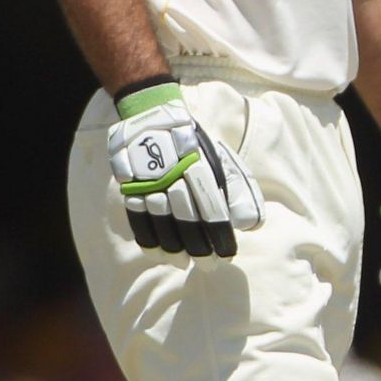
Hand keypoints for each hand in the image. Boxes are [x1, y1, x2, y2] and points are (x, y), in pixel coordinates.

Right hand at [106, 81, 263, 257]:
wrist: (154, 114)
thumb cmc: (195, 143)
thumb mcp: (222, 158)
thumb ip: (238, 191)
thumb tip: (251, 224)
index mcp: (198, 166)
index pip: (212, 209)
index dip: (219, 234)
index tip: (228, 254)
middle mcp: (172, 175)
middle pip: (187, 219)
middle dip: (200, 246)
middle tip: (211, 265)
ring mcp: (148, 181)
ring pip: (162, 223)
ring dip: (176, 248)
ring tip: (187, 263)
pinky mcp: (129, 186)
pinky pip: (138, 219)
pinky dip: (149, 240)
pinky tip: (160, 254)